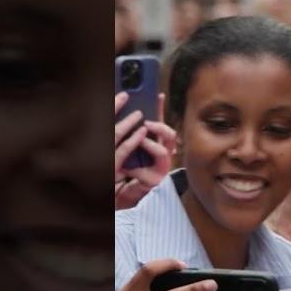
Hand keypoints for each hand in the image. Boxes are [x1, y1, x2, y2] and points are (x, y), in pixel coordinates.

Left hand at [114, 93, 177, 209]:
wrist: (120, 194)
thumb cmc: (123, 170)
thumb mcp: (125, 148)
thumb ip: (129, 132)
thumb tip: (128, 107)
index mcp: (155, 143)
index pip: (159, 122)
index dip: (160, 109)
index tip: (157, 95)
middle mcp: (162, 154)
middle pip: (170, 135)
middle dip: (160, 127)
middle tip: (146, 123)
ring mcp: (161, 168)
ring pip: (163, 152)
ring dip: (151, 145)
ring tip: (139, 142)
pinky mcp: (155, 181)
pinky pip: (147, 173)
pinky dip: (136, 170)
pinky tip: (126, 169)